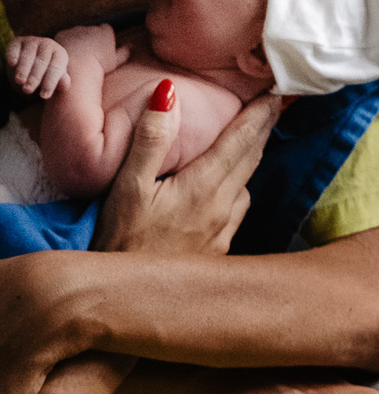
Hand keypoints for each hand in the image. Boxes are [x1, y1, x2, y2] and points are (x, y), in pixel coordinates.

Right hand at [6, 34, 70, 98]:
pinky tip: (12, 64)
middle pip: (42, 61)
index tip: (44, 96)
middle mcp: (47, 45)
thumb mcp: (54, 82)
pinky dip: (13, 55)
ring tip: (19, 82)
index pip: (56, 68)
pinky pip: (15, 48)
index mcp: (60, 55)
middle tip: (28, 90)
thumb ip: (60, 82)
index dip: (50, 82)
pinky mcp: (16, 42)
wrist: (30, 69)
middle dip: (34, 76)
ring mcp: (32, 42)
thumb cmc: (45, 78)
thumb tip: (65, 82)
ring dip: (23, 68)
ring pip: (28, 54)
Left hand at [54, 22, 130, 71]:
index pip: (105, 30)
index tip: (99, 51)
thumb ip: (123, 52)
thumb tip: (131, 47)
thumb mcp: (114, 61)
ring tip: (76, 57)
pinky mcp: (63, 33)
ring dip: (76, 41)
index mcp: (106, 30)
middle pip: (91, 31)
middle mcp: (91, 26)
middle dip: (89, 39)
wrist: (78, 69)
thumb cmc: (99, 68)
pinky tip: (67, 55)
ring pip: (77, 33)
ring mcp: (76, 29)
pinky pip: (64, 37)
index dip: (102, 41)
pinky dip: (65, 44)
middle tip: (86, 56)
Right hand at [96, 89, 282, 255]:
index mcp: (203, 187)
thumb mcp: (127, 188)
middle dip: (262, 129)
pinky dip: (238, 190)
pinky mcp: (218, 251)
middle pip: (251, 159)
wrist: (128, 301)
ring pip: (247, 185)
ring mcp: (223, 232)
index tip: (273, 92)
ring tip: (248, 143)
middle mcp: (222, 208)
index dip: (258, 113)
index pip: (240, 139)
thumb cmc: (121, 244)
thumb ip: (150, 140)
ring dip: (251, 160)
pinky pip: (238, 211)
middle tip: (271, 105)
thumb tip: (168, 94)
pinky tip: (226, 190)